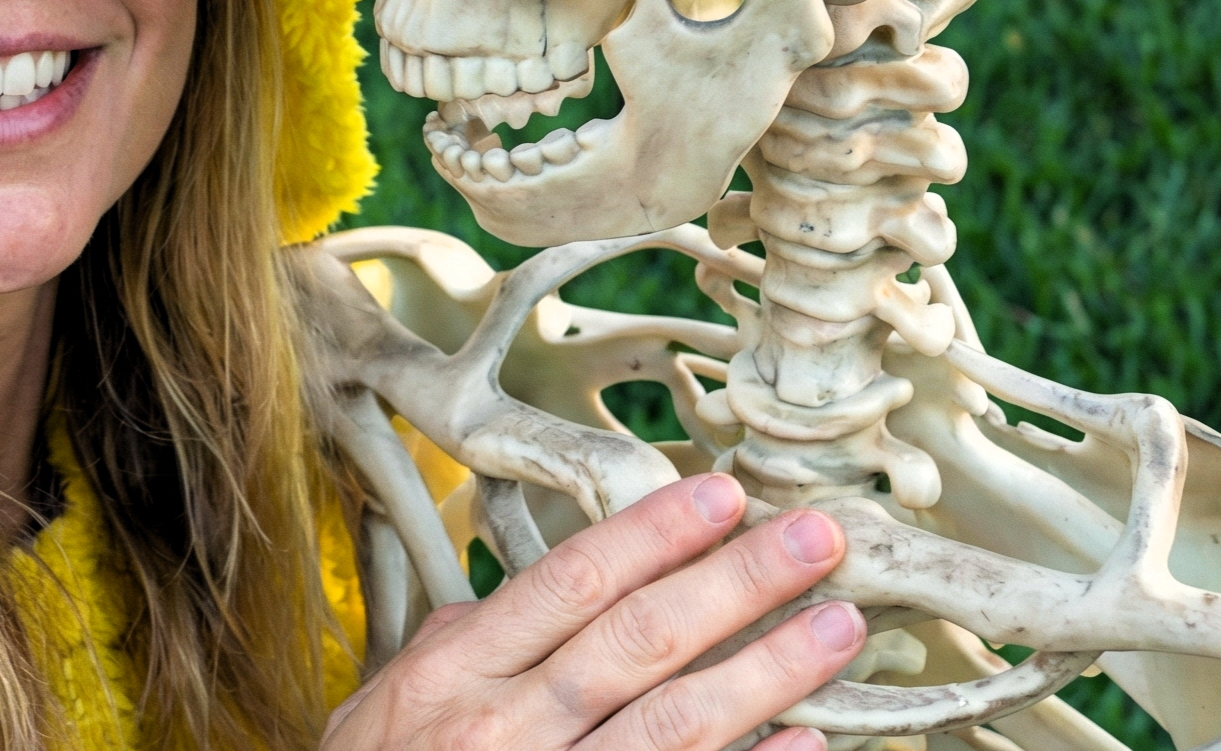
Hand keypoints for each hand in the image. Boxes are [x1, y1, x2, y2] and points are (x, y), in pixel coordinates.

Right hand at [325, 473, 862, 750]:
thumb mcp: (384, 709)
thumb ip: (453, 648)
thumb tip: (506, 592)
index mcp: (455, 676)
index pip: (571, 583)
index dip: (653, 534)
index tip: (722, 495)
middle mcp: (504, 728)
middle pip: (639, 639)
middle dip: (737, 583)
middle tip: (816, 539)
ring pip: (674, 722)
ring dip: (767, 670)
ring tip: (836, 628)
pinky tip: (806, 745)